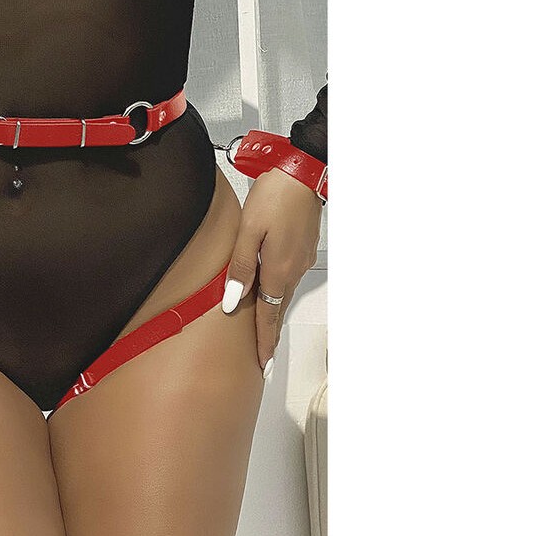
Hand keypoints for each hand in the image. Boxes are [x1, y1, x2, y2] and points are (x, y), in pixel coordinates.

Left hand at [220, 169, 322, 376]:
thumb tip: (231, 301)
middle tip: (264, 359)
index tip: (262, 362)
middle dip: (269, 335)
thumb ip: (240, 268)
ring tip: (265, 332)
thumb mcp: (247, 232)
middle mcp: (293, 270)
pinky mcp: (303, 249)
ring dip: (273, 313)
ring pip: (283, 293)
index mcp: (277, 270)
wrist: (303, 173)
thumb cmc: (273, 197)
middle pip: (277, 309)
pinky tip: (271, 294)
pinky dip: (279, 292)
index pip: (267, 315)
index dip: (263, 340)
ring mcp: (301, 260)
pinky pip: (288, 278)